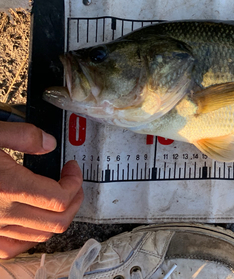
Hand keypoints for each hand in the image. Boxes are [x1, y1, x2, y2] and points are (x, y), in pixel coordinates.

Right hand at [0, 122, 82, 258]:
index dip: (75, 183)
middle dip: (74, 200)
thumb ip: (23, 136)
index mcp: (9, 186)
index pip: (60, 198)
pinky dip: (31, 236)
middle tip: (72, 183)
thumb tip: (48, 143)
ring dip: (57, 216)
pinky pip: (14, 247)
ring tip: (58, 197)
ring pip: (40, 235)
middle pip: (57, 221)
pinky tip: (32, 219)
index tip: (72, 169)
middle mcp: (2, 212)